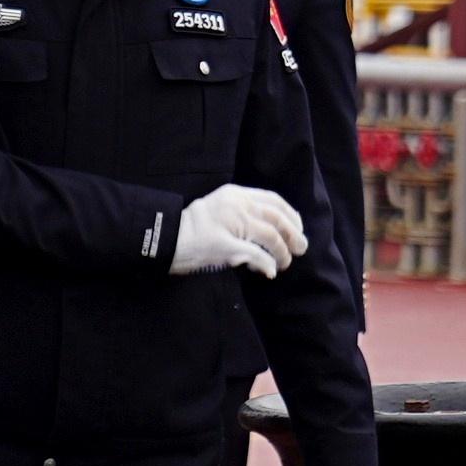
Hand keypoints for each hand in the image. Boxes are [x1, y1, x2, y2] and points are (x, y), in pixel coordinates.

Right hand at [173, 184, 305, 277]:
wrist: (165, 237)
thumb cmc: (193, 228)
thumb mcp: (221, 211)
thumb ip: (245, 215)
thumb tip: (273, 232)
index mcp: (234, 194)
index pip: (273, 200)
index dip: (291, 215)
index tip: (298, 229)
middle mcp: (234, 204)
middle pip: (276, 217)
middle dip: (293, 235)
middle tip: (300, 249)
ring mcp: (229, 224)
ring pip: (269, 236)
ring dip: (282, 253)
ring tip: (284, 263)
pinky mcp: (224, 244)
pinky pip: (255, 254)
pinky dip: (267, 264)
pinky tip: (270, 271)